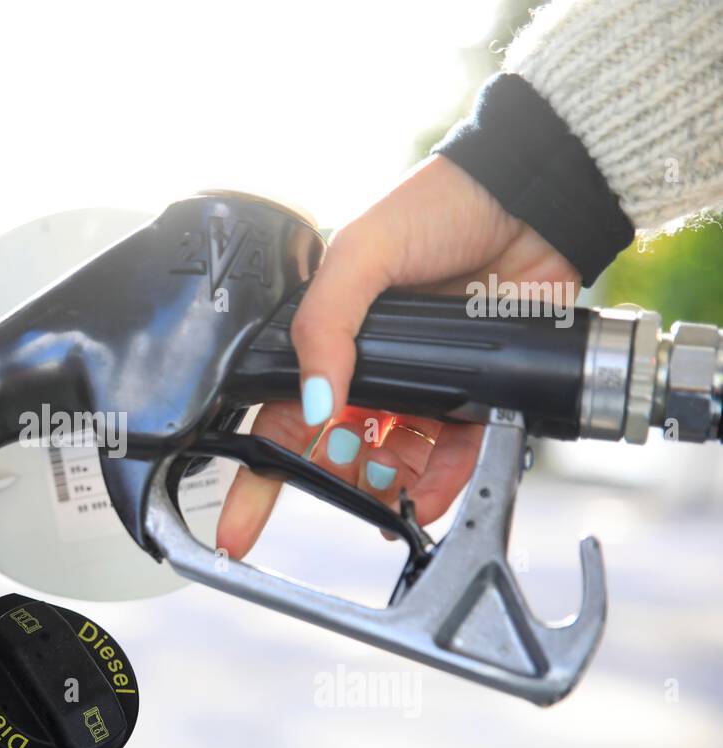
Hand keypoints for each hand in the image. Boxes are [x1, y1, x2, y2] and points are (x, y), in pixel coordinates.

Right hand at [216, 155, 579, 559]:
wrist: (529, 198)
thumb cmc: (436, 207)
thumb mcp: (360, 252)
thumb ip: (325, 325)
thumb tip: (316, 403)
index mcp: (328, 341)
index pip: (280, 418)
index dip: (257, 478)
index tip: (236, 531)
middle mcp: (370, 371)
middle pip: (337, 455)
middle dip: (335, 483)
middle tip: (346, 490)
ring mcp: (422, 388)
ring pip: (392, 465)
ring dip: (388, 491)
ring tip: (393, 499)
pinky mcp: (475, 398)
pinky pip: (452, 458)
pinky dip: (441, 483)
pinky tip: (431, 495)